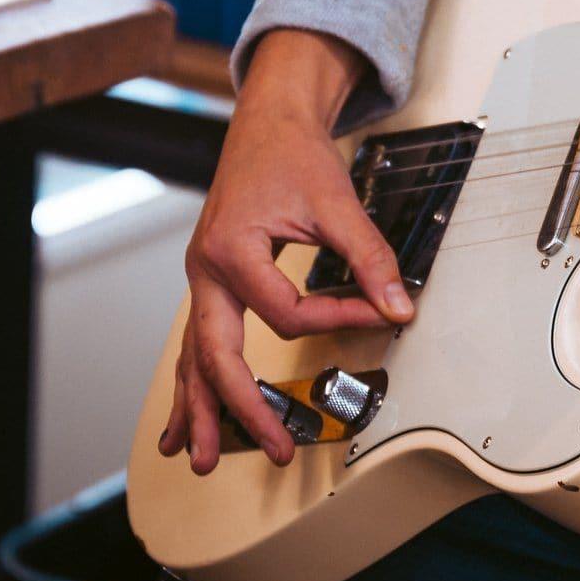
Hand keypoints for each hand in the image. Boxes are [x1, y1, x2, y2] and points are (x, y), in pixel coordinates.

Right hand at [159, 38, 413, 475]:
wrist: (268, 122)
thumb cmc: (293, 154)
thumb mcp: (337, 202)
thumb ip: (369, 257)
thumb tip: (399, 307)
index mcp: (233, 249)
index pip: (286, 313)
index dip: (337, 319)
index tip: (376, 314)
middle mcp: (206, 270)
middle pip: (217, 355)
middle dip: (242, 408)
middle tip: (273, 447)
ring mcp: (201, 279)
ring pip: (193, 358)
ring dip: (200, 411)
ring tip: (203, 459)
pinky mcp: (209, 282)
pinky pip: (193, 344)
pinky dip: (188, 385)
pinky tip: (180, 424)